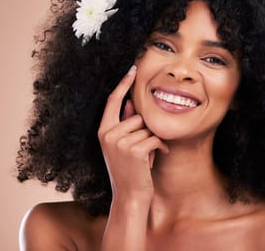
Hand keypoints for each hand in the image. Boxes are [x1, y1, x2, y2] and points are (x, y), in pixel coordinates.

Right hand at [98, 65, 168, 201]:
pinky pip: (155, 138)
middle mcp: (108, 134)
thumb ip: (125, 123)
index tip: (133, 68)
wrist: (130, 196)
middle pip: (138, 116)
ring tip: (148, 157)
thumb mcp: (123, 145)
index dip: (123, 83)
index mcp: (103, 131)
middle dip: (146, 130)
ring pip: (148, 127)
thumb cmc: (129, 169)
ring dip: (154, 140)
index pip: (113, 101)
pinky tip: (158, 158)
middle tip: (144, 150)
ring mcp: (119, 142)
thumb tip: (129, 101)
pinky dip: (161, 147)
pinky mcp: (134, 149)